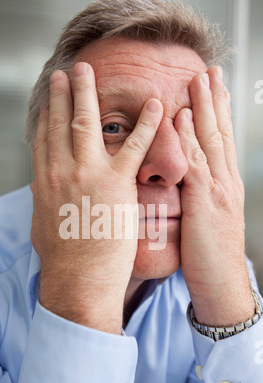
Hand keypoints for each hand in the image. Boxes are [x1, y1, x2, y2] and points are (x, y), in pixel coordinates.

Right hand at [31, 62, 162, 333]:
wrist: (78, 281)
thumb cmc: (62, 261)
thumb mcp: (42, 227)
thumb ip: (42, 204)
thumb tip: (37, 194)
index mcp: (45, 182)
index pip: (44, 138)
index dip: (48, 114)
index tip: (53, 97)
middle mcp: (62, 171)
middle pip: (61, 122)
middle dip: (65, 92)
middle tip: (69, 71)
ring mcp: (89, 175)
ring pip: (88, 123)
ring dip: (90, 92)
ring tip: (91, 71)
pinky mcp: (117, 184)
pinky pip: (134, 146)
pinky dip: (147, 123)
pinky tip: (155, 105)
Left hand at [174, 66, 253, 325]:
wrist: (221, 284)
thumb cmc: (208, 256)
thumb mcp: (204, 221)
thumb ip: (196, 198)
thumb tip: (183, 182)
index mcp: (223, 186)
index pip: (220, 142)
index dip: (217, 114)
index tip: (211, 89)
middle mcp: (225, 183)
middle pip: (220, 134)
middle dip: (215, 101)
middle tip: (209, 72)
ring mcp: (218, 191)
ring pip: (211, 142)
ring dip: (205, 109)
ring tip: (200, 81)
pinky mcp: (206, 204)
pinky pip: (196, 165)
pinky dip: (191, 140)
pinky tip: (183, 119)